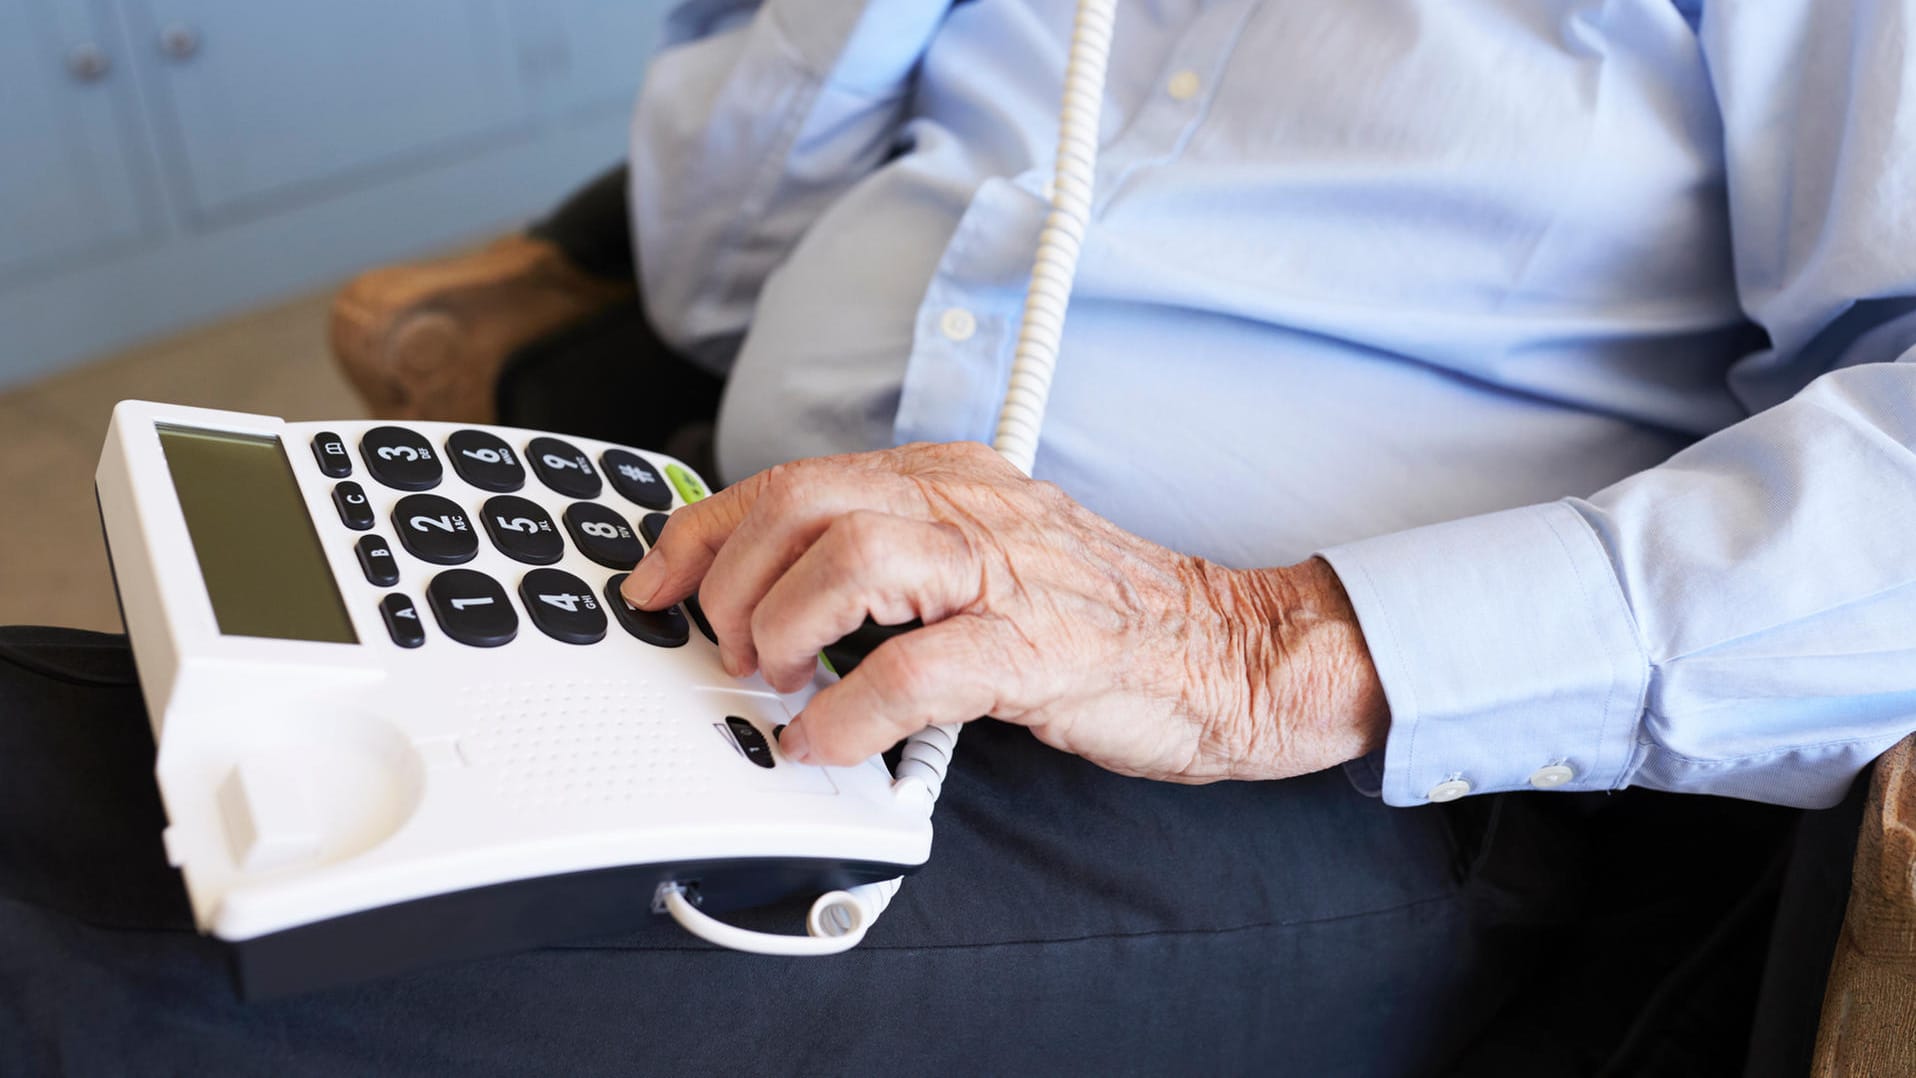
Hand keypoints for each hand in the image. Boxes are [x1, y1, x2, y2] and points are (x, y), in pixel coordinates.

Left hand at [621, 441, 1387, 782]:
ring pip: (852, 554)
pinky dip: (849, 712)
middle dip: (735, 577)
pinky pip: (915, 670)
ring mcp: (1006, 573)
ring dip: (785, 624)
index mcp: (950, 480)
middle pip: (806, 500)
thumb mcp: (987, 556)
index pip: (796, 479)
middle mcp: (971, 506)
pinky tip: (829, 741)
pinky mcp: (1037, 648)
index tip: (656, 582)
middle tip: (730, 647)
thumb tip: (781, 604)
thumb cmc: (1102, 616)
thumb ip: (896, 562)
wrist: (1226, 651)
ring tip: (778, 679)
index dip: (706, 531)